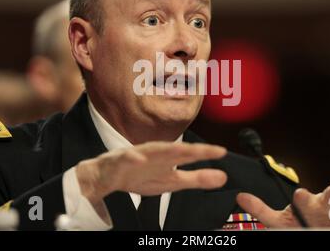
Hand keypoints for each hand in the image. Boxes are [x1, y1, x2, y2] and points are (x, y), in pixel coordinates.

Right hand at [76, 141, 227, 204]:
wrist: (107, 177)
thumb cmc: (141, 175)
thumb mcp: (172, 181)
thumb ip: (197, 178)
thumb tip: (223, 177)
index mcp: (168, 158)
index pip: (189, 154)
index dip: (205, 153)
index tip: (222, 152)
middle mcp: (155, 153)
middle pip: (173, 149)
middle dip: (190, 149)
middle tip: (207, 150)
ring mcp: (137, 155)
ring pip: (150, 150)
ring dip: (163, 149)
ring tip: (179, 151)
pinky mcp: (119, 161)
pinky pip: (125, 158)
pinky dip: (132, 157)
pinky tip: (138, 158)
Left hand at [237, 172, 329, 227]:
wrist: (316, 227)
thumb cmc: (299, 222)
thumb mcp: (279, 220)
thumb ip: (260, 208)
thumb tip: (238, 196)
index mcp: (307, 204)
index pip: (304, 200)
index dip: (303, 198)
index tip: (300, 195)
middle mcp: (325, 202)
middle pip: (329, 195)